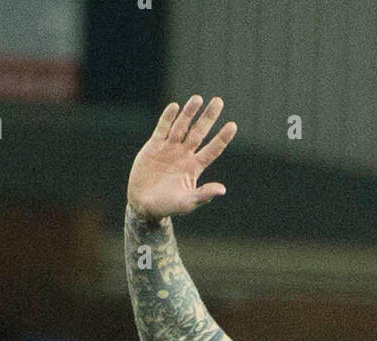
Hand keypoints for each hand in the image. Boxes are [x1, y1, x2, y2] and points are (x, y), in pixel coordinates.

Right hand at [127, 95, 236, 221]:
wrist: (144, 204)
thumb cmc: (167, 206)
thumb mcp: (187, 203)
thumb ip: (203, 195)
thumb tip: (222, 190)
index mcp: (194, 167)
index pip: (212, 149)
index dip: (222, 138)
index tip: (233, 125)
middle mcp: (184, 154)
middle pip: (199, 132)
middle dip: (208, 117)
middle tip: (219, 101)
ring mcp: (169, 148)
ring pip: (182, 126)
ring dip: (189, 113)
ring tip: (198, 99)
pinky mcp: (154, 145)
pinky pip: (162, 128)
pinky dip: (168, 118)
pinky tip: (175, 107)